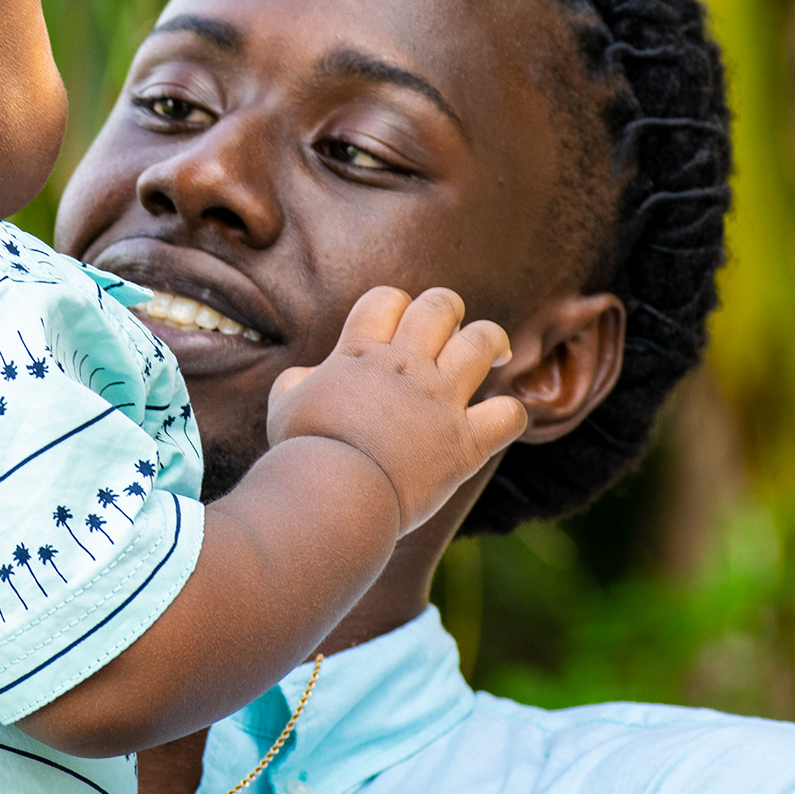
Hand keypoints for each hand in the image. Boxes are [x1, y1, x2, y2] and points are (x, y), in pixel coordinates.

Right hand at [266, 286, 526, 533]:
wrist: (333, 494)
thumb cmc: (303, 452)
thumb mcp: (284, 404)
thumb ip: (298, 380)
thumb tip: (308, 375)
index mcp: (361, 353)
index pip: (387, 298)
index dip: (395, 306)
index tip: (396, 328)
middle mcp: (406, 367)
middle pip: (440, 306)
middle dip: (447, 311)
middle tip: (449, 333)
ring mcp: (439, 401)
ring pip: (484, 341)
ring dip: (491, 342)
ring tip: (496, 355)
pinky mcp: (465, 442)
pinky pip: (508, 414)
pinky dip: (510, 414)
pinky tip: (499, 420)